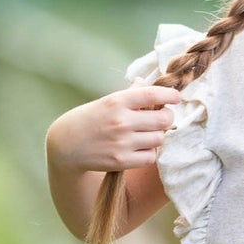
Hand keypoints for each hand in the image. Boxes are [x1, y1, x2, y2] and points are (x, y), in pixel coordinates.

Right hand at [47, 78, 184, 172]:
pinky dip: (150, 152)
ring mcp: (122, 142)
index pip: (152, 94)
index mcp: (116, 101)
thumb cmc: (87, 120)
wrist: (66, 146)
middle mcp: (121, 121)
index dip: (169, 95)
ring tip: (147, 134)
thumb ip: (128, 95)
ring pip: (159, 139)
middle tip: (163, 118)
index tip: (176, 97)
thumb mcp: (105, 102)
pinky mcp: (122, 161)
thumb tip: (144, 83)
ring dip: (157, 136)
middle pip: (163, 119)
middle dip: (167, 118)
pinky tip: (141, 148)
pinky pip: (150, 156)